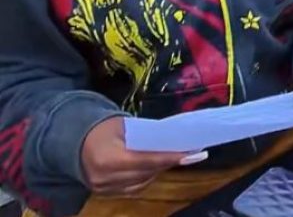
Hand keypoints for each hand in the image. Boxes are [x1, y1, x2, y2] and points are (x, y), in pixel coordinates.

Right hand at [81, 116, 202, 195]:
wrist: (73, 141)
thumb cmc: (101, 128)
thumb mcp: (123, 125)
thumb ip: (146, 136)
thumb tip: (174, 140)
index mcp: (108, 158)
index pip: (146, 160)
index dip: (170, 158)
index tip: (193, 154)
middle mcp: (104, 178)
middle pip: (146, 173)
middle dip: (169, 163)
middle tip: (192, 153)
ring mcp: (103, 188)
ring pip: (142, 182)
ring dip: (160, 171)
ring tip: (176, 158)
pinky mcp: (104, 193)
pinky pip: (134, 188)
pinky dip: (147, 177)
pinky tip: (157, 167)